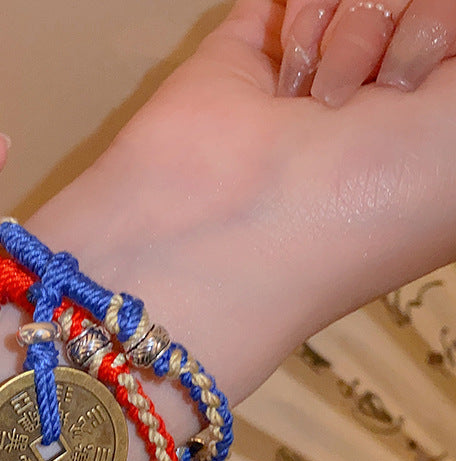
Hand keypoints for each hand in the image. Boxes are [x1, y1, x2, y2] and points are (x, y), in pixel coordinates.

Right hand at [26, 0, 455, 407]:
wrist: (239, 224)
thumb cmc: (367, 208)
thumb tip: (435, 26)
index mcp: (431, 138)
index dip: (446, 35)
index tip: (421, 91)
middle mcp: (379, 105)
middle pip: (418, 2)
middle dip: (406, 26)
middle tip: (375, 95)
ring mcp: (312, 78)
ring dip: (350, 23)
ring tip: (314, 99)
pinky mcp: (248, 57)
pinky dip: (302, 6)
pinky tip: (287, 68)